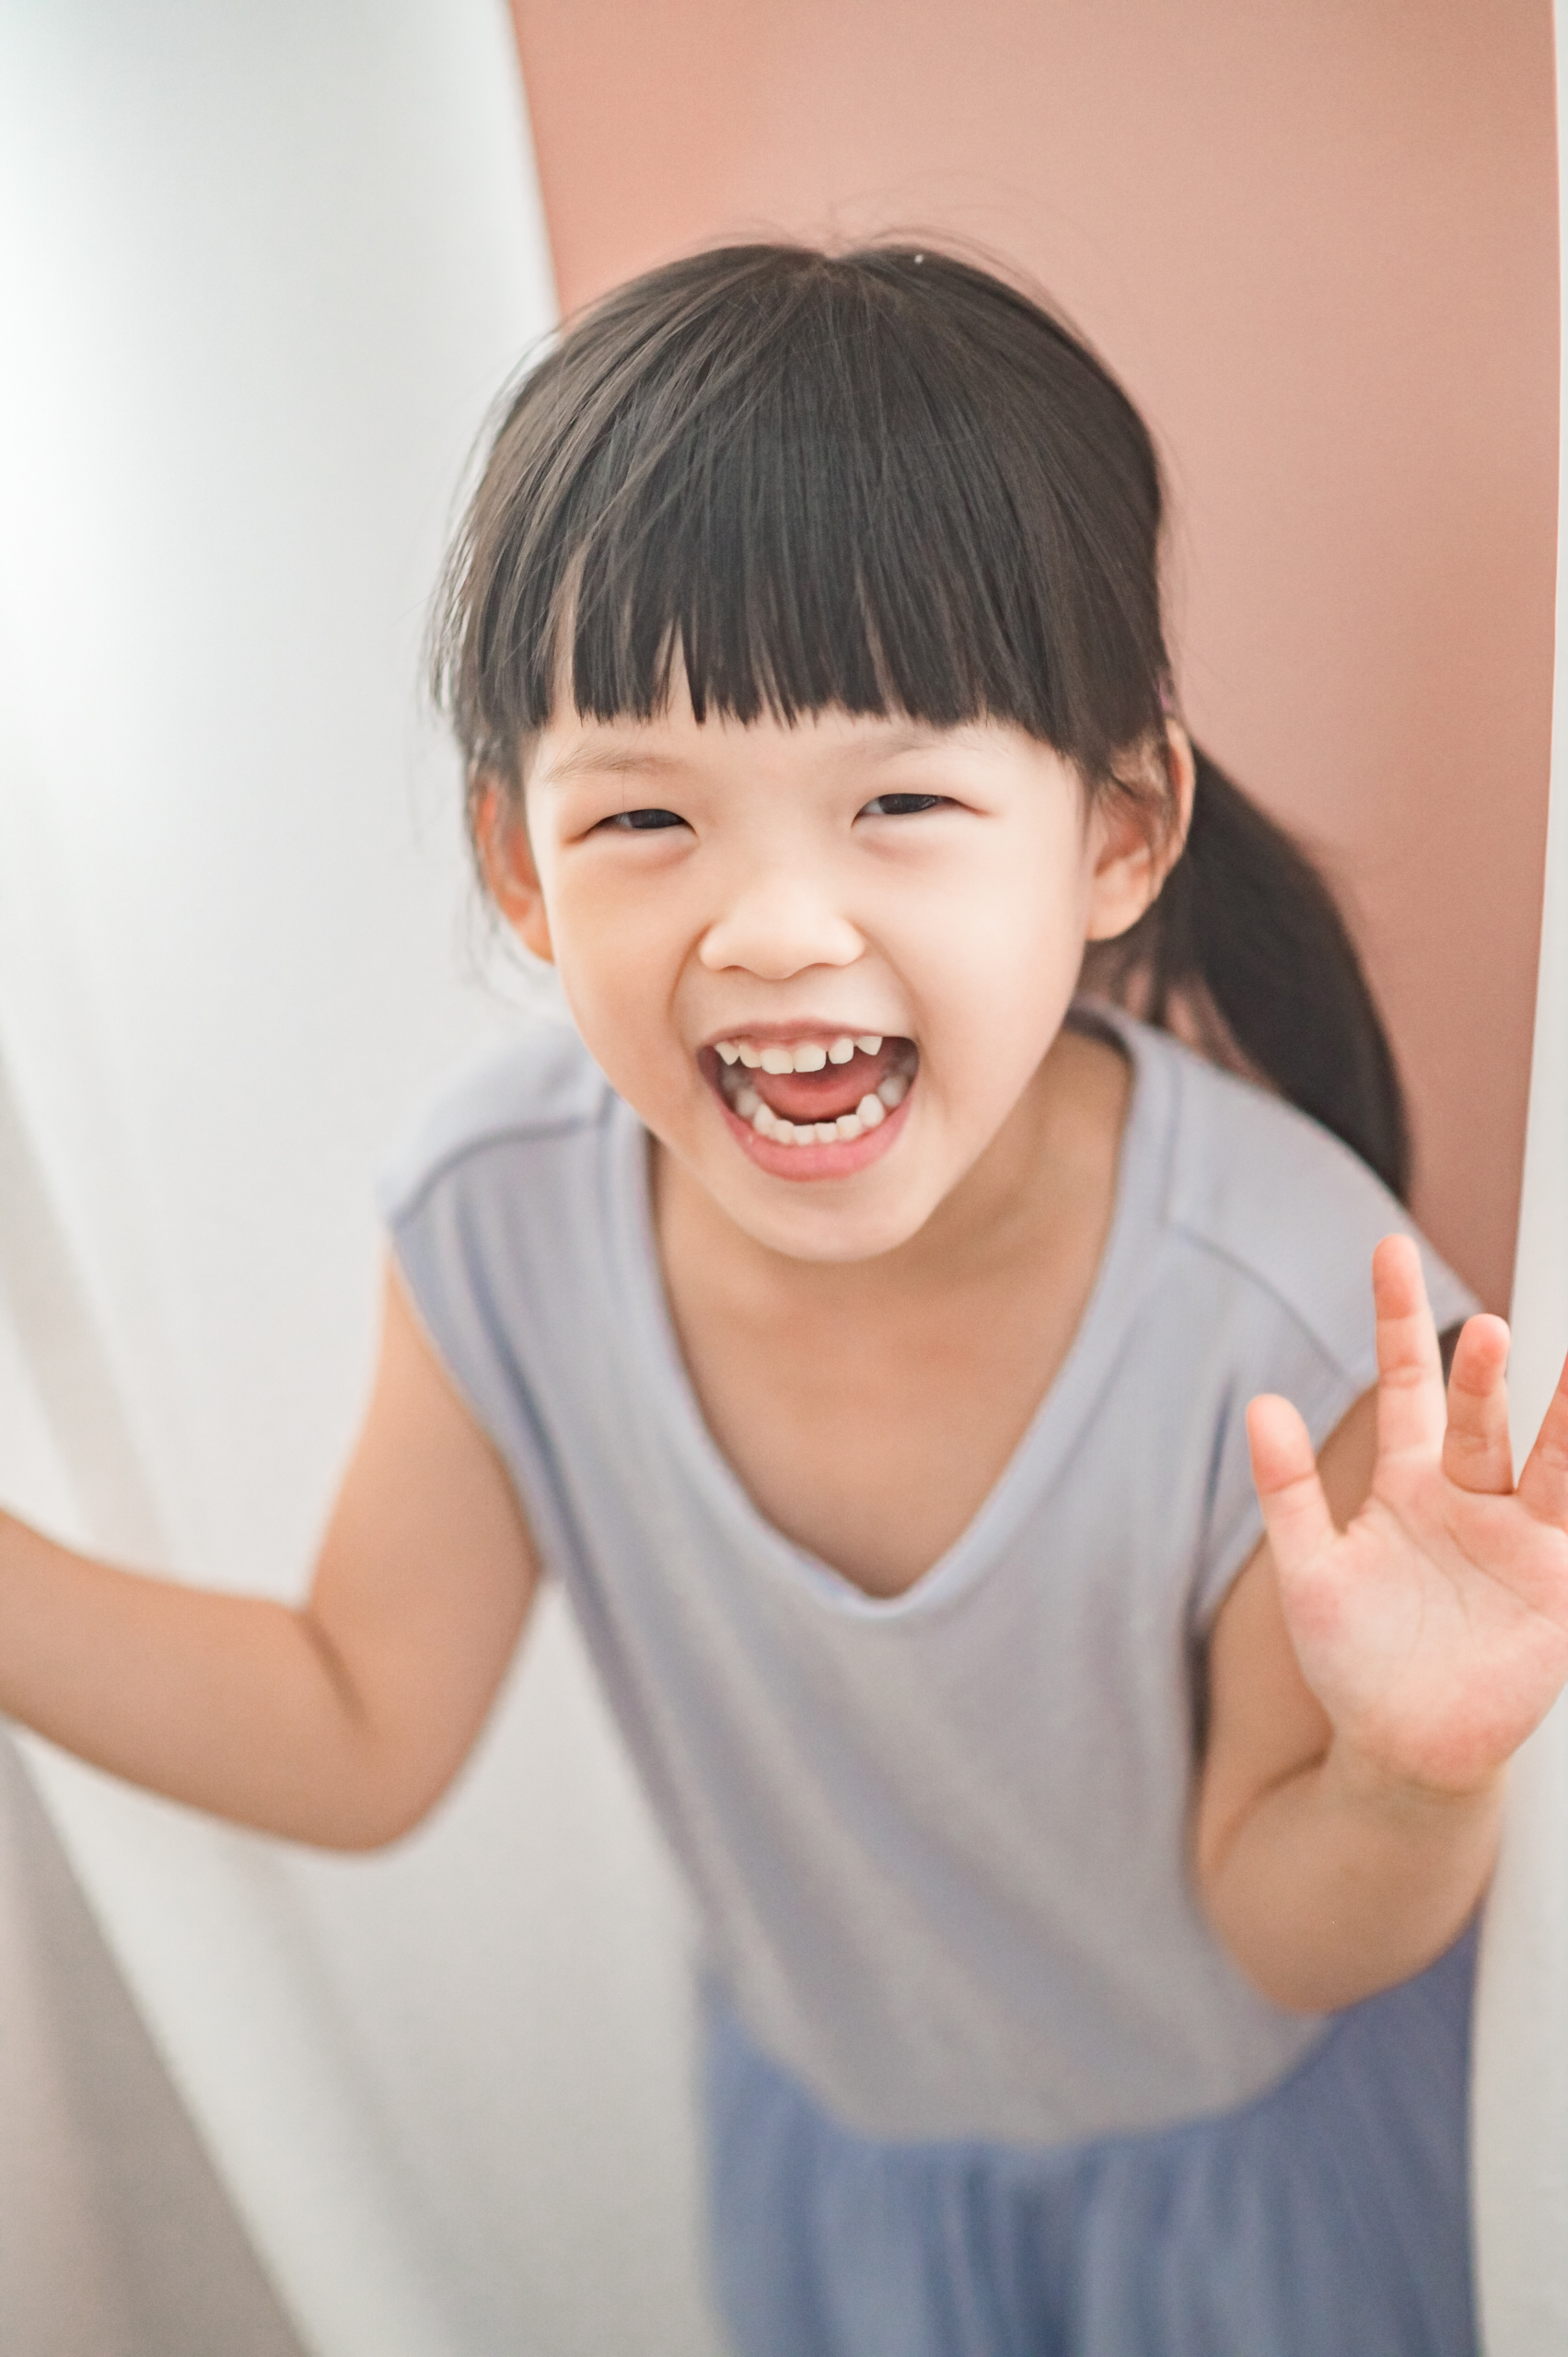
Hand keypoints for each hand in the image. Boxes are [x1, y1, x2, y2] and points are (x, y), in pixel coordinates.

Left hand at [1246, 1235, 1567, 1798]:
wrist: (1403, 1748)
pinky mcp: (1554, 1584)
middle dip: (1484, 1375)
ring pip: (1544, 1461)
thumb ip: (1287, 1489)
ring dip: (1559, 1418)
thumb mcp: (1309, 1570)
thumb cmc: (1353, 1658)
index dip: (1398, 1319)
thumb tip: (1260, 1404)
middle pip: (1479, 1416)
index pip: (1407, 1382)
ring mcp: (1516, 1538)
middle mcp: (1467, 1496)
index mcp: (1407, 1482)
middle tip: (1487, 1332)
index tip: (1389, 1249)